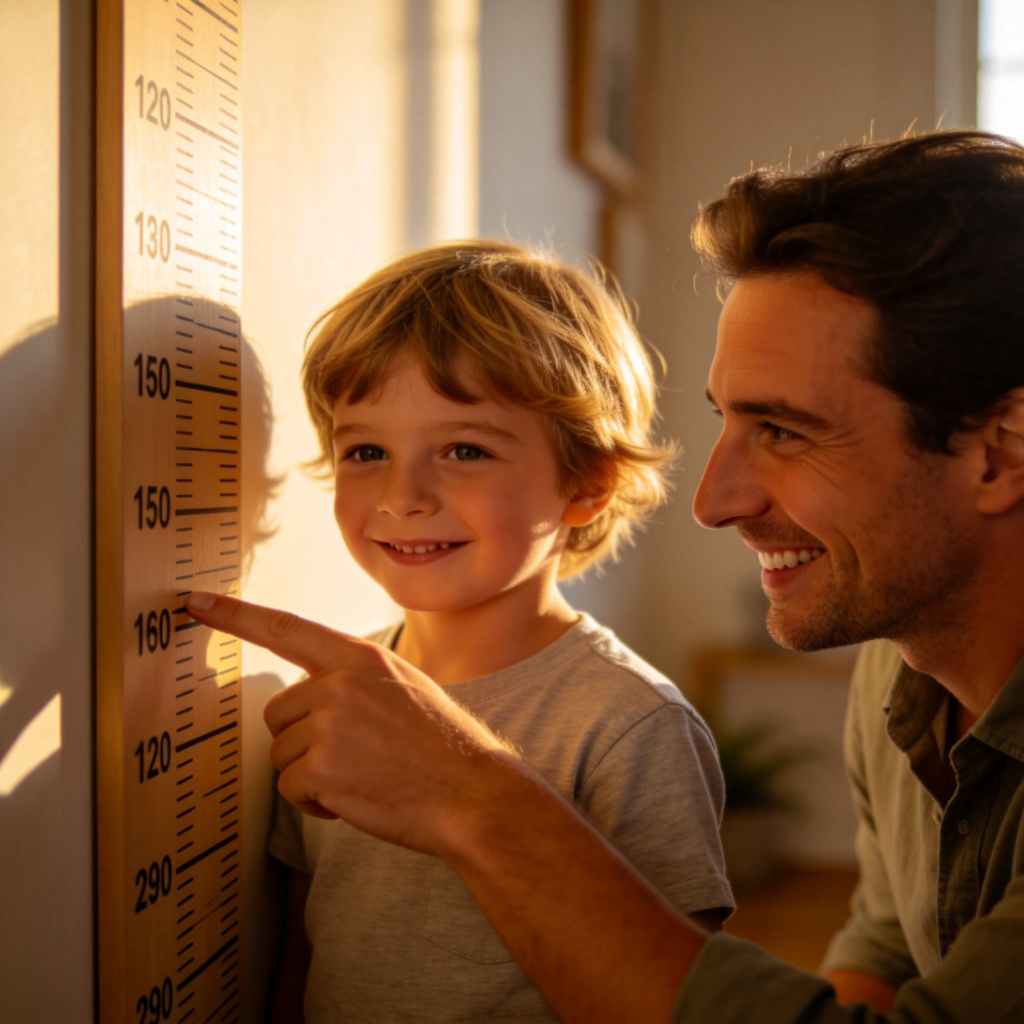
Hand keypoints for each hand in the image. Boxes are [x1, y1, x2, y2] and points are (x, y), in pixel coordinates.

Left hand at [185, 591, 512, 853]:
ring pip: (284, 754)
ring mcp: (329, 723)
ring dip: (313, 774)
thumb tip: (308, 697)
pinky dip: (316, 802)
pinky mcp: (321, 766)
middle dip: (304, 741)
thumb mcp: (402, 686)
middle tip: (355, 756)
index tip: (194, 603)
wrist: (472, 791)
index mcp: (359, 657)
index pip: (286, 628)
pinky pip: (291, 788)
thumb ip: (352, 680)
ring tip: (364, 775)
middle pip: (279, 713)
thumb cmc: (441, 745)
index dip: (236, 616)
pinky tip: (357, 798)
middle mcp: (339, 682)